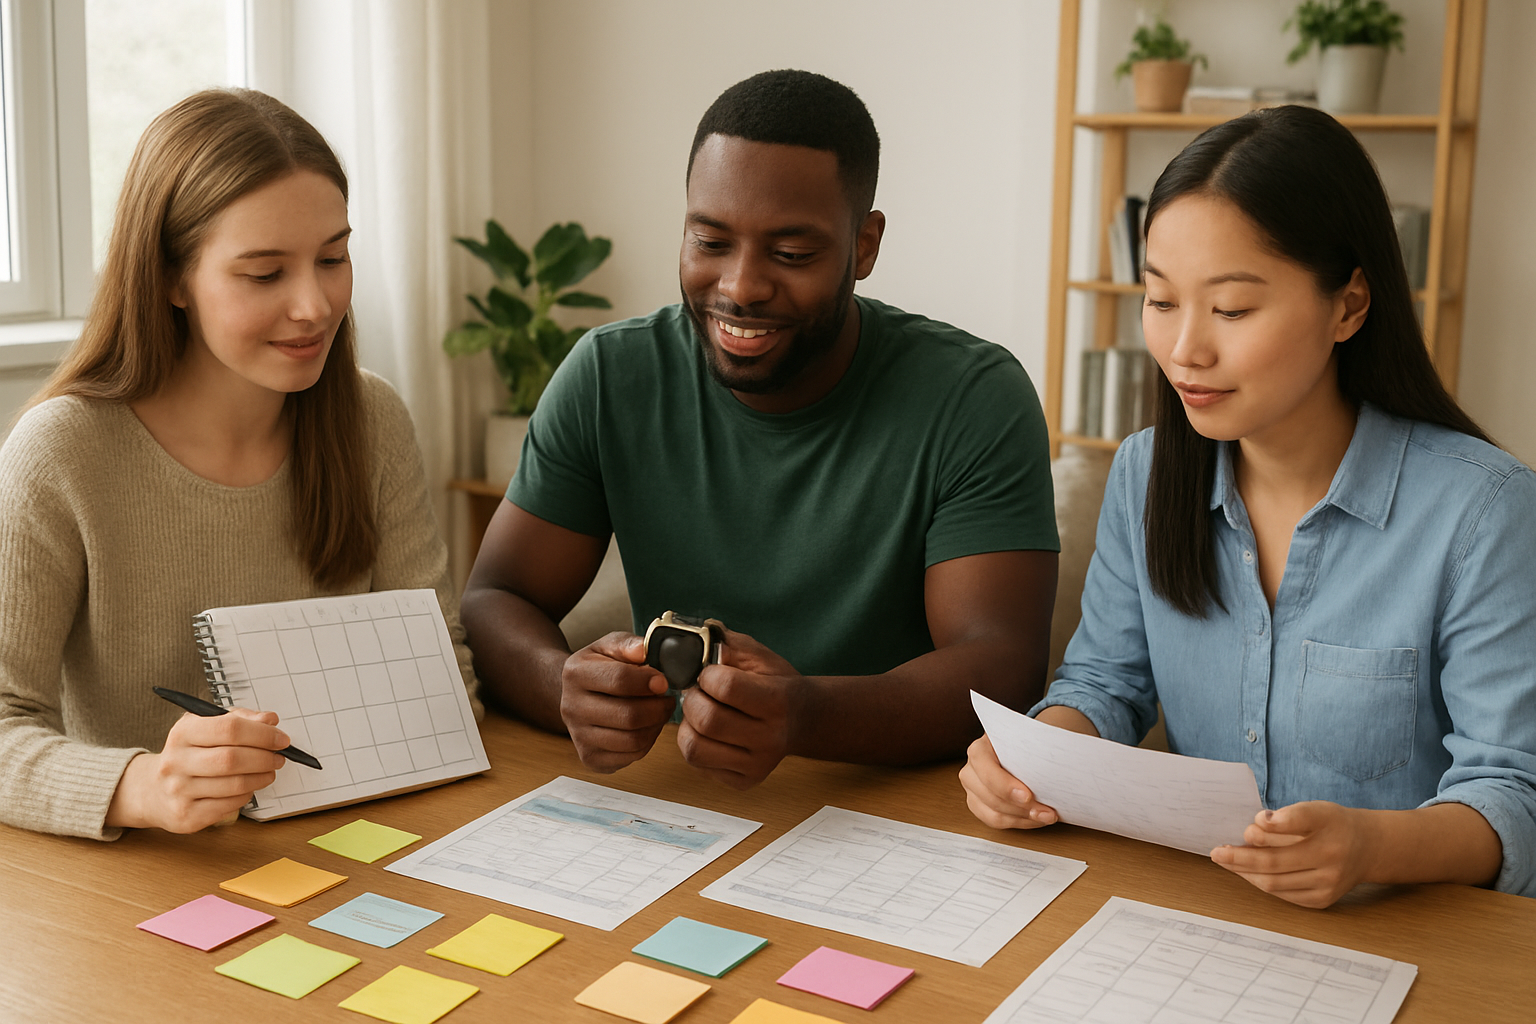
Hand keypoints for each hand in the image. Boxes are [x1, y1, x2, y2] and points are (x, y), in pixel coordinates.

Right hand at [106, 708, 287, 831]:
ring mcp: (179, 791)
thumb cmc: (189, 753)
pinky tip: (248, 786)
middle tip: (279, 757)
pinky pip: (229, 804)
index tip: (281, 739)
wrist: (152, 789)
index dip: (262, 734)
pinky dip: (247, 794)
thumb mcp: (207, 727)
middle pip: (232, 759)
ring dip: (261, 777)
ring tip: (268, 771)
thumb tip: (269, 720)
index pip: (229, 728)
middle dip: (264, 758)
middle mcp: (176, 761)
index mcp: (183, 733)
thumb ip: (240, 719)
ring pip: (234, 785)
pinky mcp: (186, 815)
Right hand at [559, 632, 674, 771]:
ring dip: (655, 726)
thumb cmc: (600, 667)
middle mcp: (571, 707)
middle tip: (666, 700)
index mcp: (575, 673)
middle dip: (658, 708)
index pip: (619, 680)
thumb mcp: (610, 646)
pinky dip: (647, 743)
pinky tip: (646, 727)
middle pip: (628, 715)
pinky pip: (631, 756)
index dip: (648, 681)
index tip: (663, 681)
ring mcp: (578, 735)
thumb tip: (642, 651)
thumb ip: (628, 644)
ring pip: (632, 740)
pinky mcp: (590, 757)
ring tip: (659, 712)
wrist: (577, 692)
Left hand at [676, 628, 803, 788]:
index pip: (726, 686)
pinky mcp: (743, 781)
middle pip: (707, 719)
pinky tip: (709, 733)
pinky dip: (694, 743)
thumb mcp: (760, 656)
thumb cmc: (777, 684)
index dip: (708, 675)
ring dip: (688, 724)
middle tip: (700, 693)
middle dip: (693, 699)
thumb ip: (726, 644)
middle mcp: (770, 738)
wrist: (803, 720)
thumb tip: (692, 640)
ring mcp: (756, 764)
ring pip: (695, 747)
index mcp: (779, 701)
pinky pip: (698, 764)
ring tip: (701, 712)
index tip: (710, 673)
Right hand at [959, 734, 1059, 829]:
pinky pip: (997, 822)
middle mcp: (973, 768)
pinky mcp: (982, 805)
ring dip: (1023, 818)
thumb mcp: (1039, 733)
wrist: (1033, 747)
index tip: (1028, 796)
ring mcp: (975, 789)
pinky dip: (1020, 823)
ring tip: (1046, 816)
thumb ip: (1043, 738)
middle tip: (1046, 811)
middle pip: (988, 796)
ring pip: (992, 813)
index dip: (1004, 786)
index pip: (985, 768)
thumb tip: (1057, 750)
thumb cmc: (1034, 739)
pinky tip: (1036, 818)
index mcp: (982, 746)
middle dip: (1020, 808)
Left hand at [1211, 801, 1375, 908]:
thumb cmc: (1331, 825)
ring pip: (1274, 883)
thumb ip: (1287, 816)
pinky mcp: (1323, 900)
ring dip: (1244, 872)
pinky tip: (1246, 872)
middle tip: (1217, 852)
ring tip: (1226, 861)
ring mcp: (1328, 883)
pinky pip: (1282, 894)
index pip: (1300, 820)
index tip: (1256, 820)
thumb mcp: (1315, 809)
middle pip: (1275, 861)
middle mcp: (1331, 856)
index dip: (1274, 822)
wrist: (1367, 849)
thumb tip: (1256, 826)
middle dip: (1239, 858)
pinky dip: (1260, 883)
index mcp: (1328, 824)